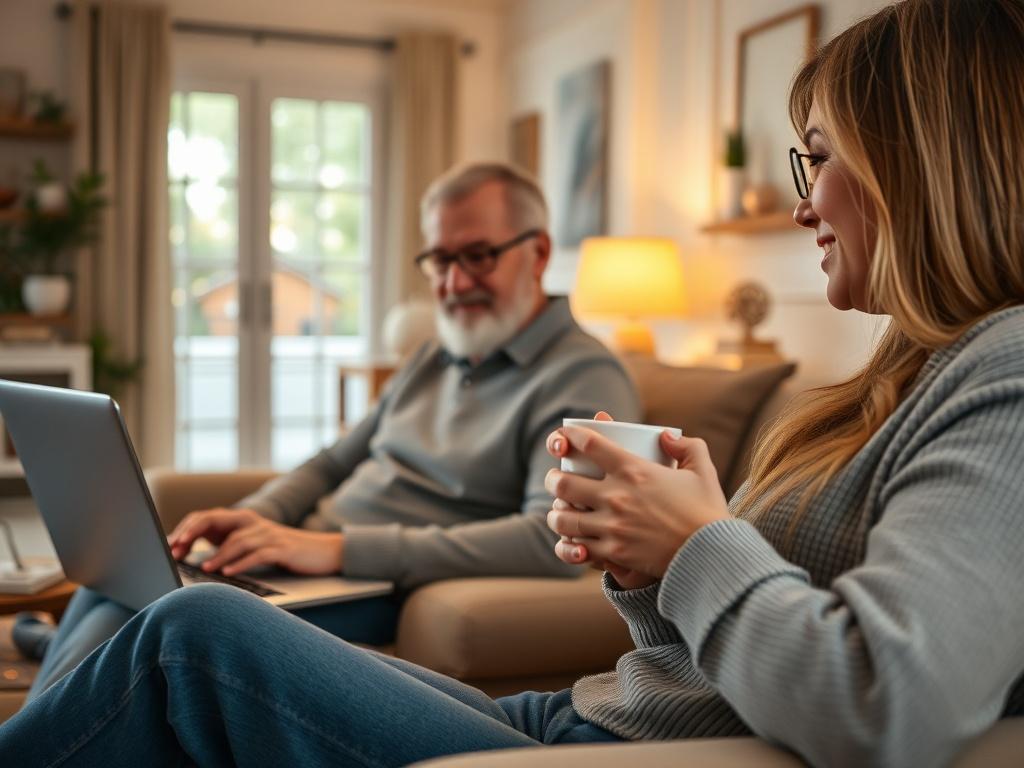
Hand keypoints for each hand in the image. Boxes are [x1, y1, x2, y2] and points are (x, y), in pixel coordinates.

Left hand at [168, 508, 344, 575]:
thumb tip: (200, 558)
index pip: (209, 517)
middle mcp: (255, 523)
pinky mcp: (283, 548)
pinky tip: (228, 573)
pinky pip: (258, 554)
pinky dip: (241, 563)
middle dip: (195, 534)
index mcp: (245, 520)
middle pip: (218, 521)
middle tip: (177, 548)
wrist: (324, 551)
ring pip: (237, 540)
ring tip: (203, 568)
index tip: (171, 546)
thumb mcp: (257, 545)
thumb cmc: (287, 551)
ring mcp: (269, 534)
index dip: (188, 529)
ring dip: (218, 555)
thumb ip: (233, 545)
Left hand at [545, 412, 729, 581]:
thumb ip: (686, 446)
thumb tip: (665, 435)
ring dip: (556, 513)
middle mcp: (617, 496)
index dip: (571, 436)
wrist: (712, 555)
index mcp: (634, 470)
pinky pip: (576, 548)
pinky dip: (568, 543)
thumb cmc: (707, 512)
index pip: (589, 444)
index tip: (566, 437)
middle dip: (552, 479)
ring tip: (559, 510)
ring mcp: (612, 526)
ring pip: (563, 517)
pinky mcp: (613, 552)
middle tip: (555, 480)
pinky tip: (571, 540)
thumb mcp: (702, 470)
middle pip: (563, 482)